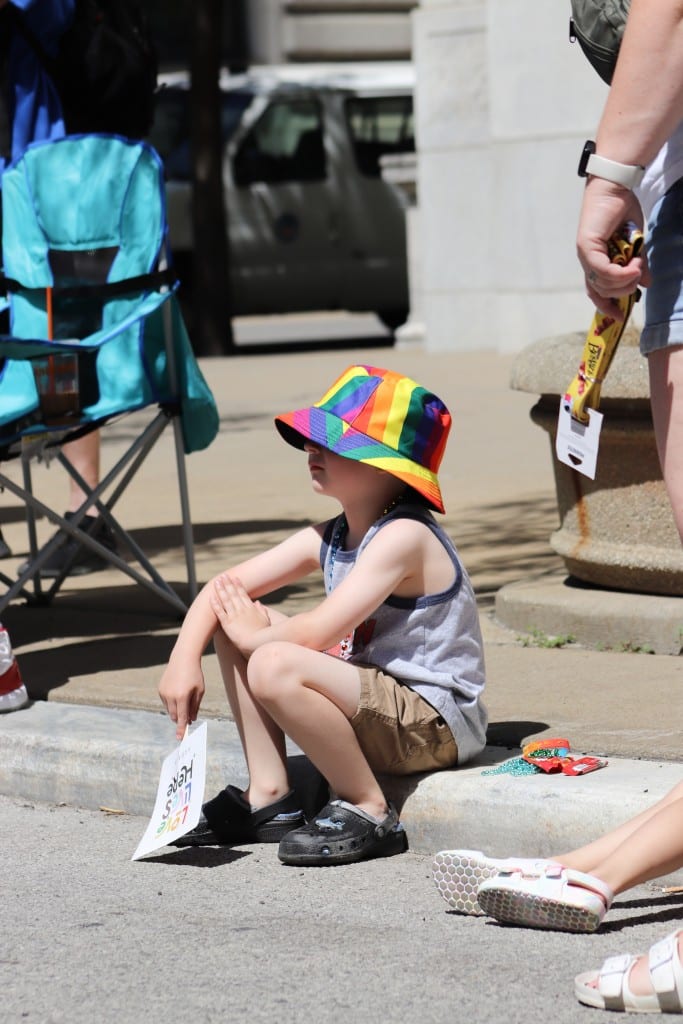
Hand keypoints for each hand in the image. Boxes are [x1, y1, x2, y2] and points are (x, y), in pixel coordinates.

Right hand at [158, 660, 204, 740]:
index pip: (182, 718)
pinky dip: (172, 702)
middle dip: (181, 719)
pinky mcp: (160, 690)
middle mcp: (171, 696)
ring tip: (185, 698)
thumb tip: (191, 720)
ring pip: (170, 710)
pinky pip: (166, 702)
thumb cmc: (194, 675)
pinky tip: (178, 692)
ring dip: (177, 710)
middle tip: (189, 718)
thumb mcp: (199, 691)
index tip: (180, 739)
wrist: (183, 659)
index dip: (181, 729)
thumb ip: (195, 707)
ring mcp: (164, 693)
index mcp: (182, 696)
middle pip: (175, 716)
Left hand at [210, 573, 270, 656]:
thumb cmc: (263, 635)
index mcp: (251, 609)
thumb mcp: (266, 621)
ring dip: (220, 590)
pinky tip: (211, 597)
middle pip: (233, 594)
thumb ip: (262, 611)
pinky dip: (215, 604)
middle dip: (228, 584)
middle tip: (223, 576)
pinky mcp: (227, 623)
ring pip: (226, 600)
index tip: (235, 578)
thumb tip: (258, 603)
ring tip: (216, 582)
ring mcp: (234, 616)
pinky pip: (219, 612)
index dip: (238, 585)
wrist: (256, 643)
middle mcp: (242, 609)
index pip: (243, 594)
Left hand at [577, 177, 648, 315]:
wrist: (616, 188)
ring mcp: (585, 254)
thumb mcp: (635, 245)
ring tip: (638, 269)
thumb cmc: (623, 212)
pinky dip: (619, 272)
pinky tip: (634, 266)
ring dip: (624, 281)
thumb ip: (638, 265)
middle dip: (622, 292)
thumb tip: (645, 285)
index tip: (621, 317)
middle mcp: (587, 261)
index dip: (607, 306)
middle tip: (638, 280)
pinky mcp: (586, 246)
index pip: (597, 292)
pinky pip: (602, 270)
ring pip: (603, 283)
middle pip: (601, 291)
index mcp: (596, 262)